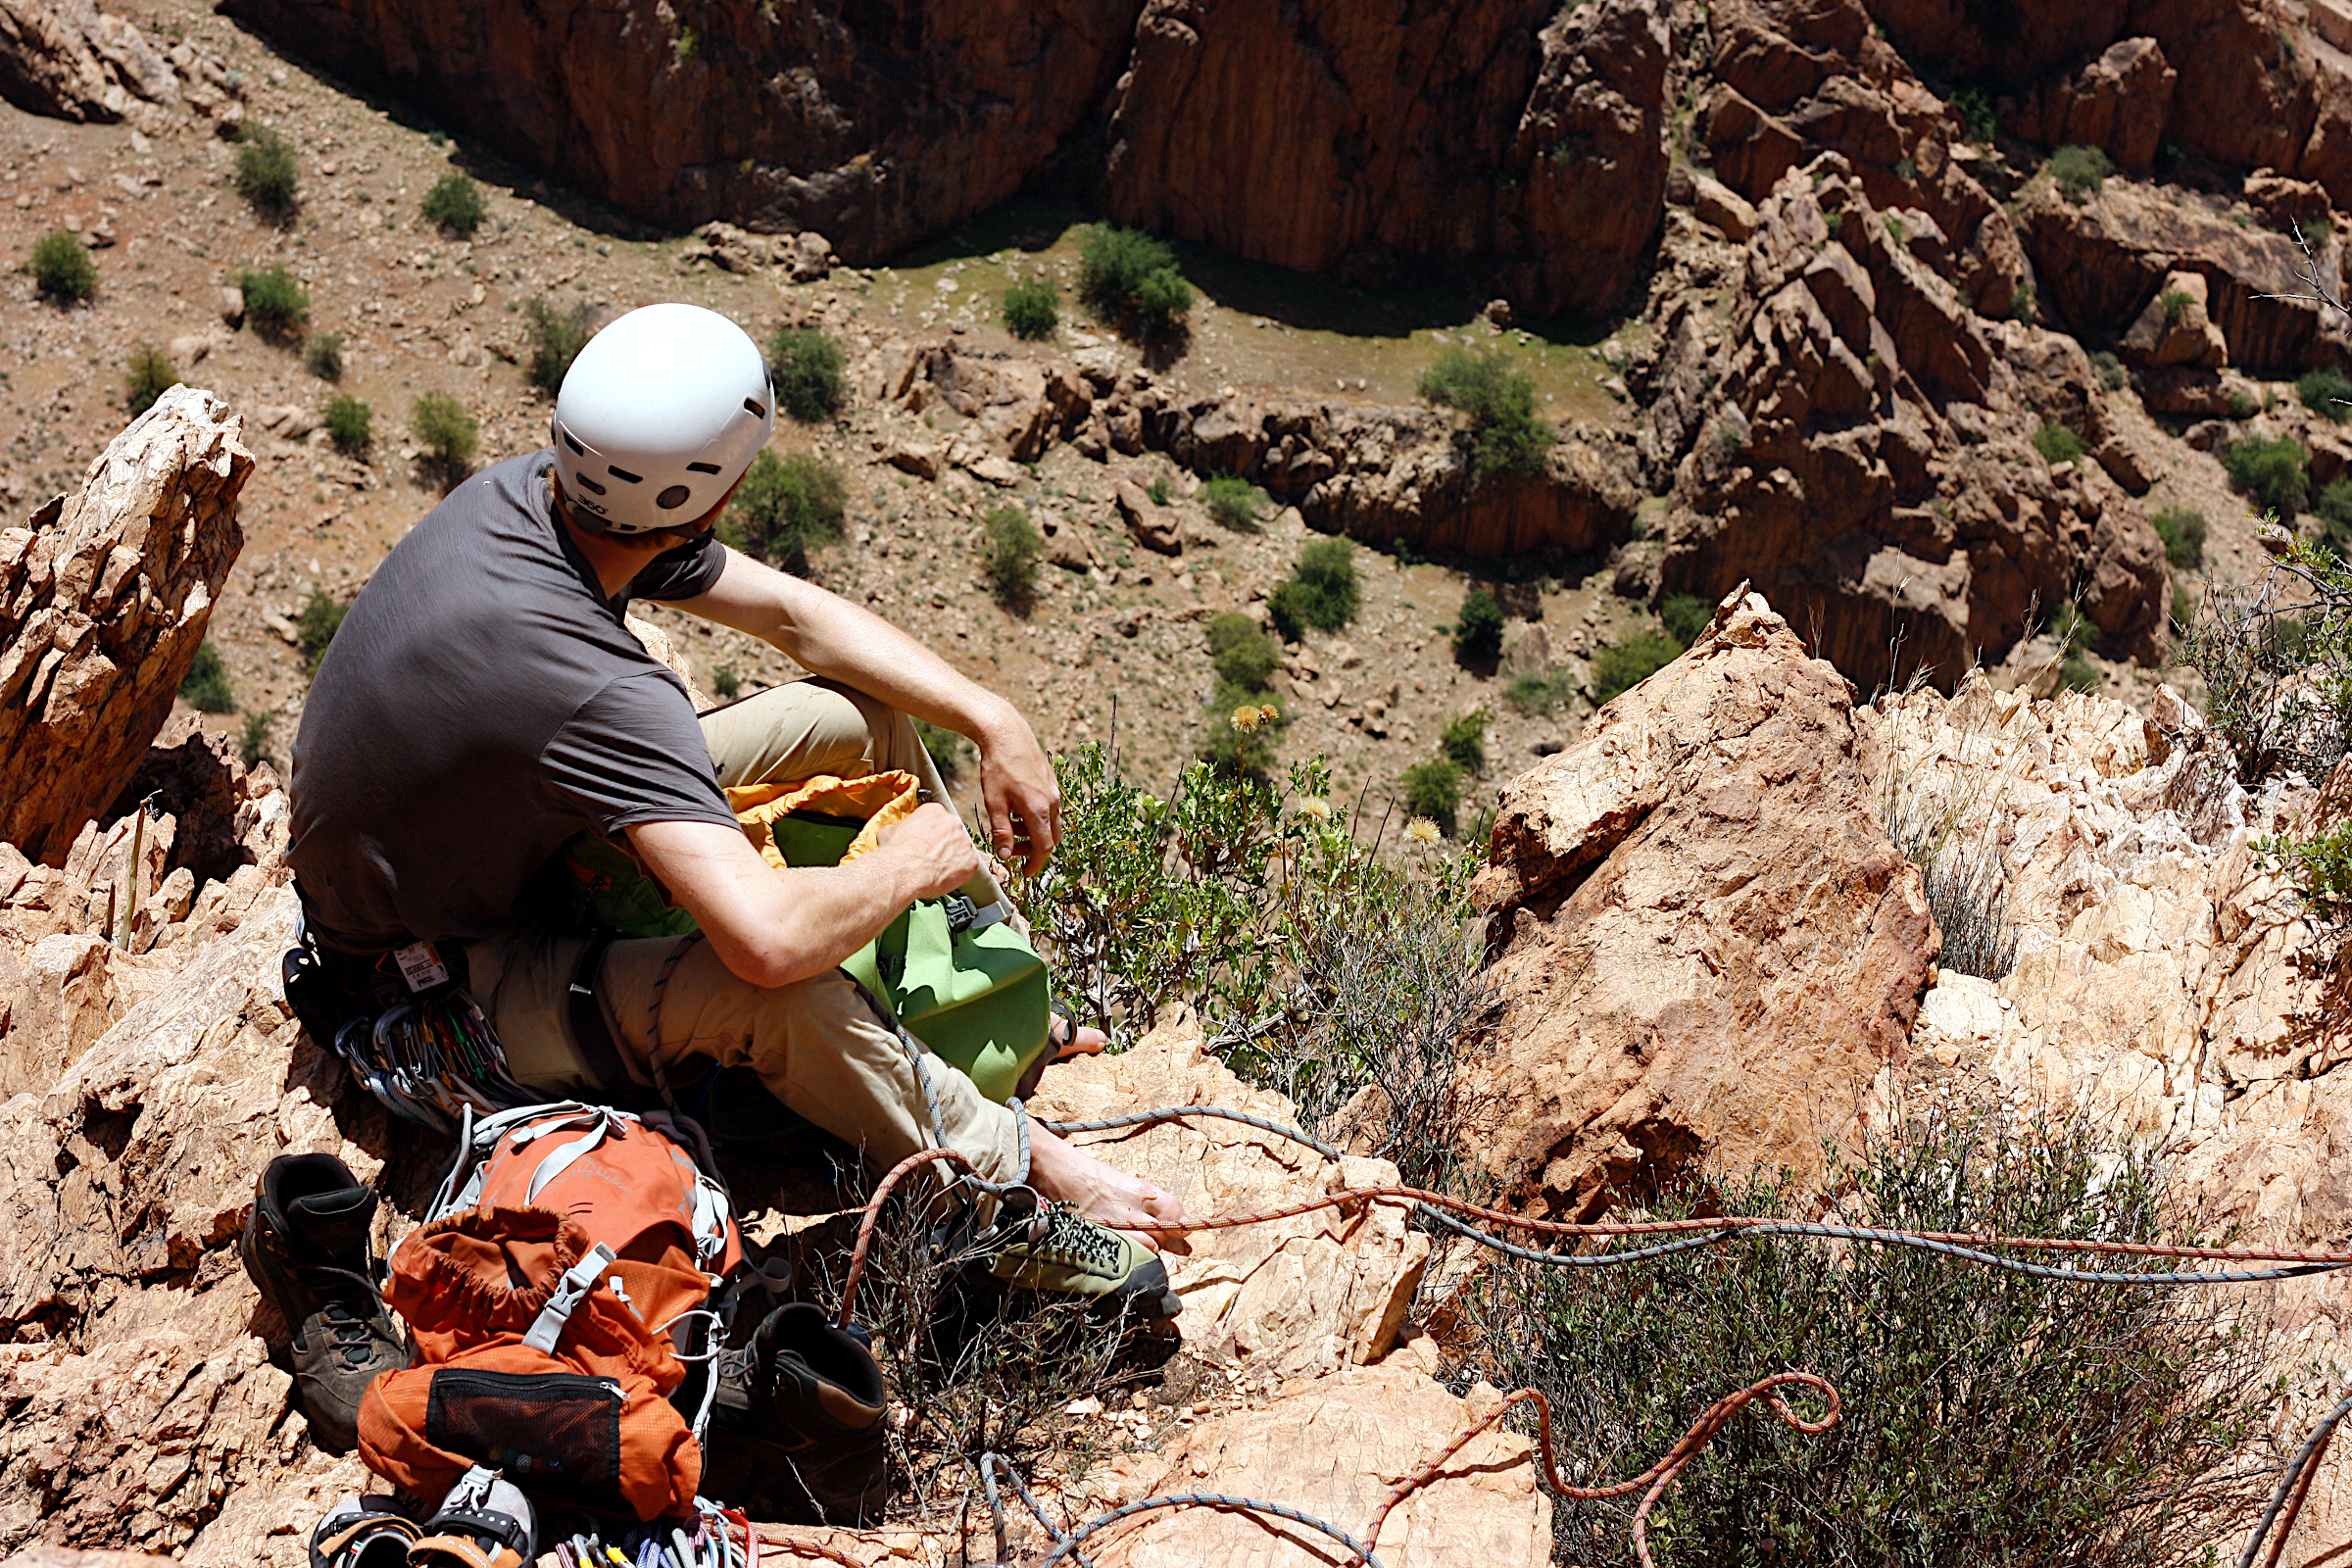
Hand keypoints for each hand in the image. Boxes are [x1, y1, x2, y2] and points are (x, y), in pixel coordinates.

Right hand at [873, 802, 981, 899]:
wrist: (904, 869)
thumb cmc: (895, 851)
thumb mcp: (889, 831)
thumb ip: (899, 828)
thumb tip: (895, 832)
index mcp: (934, 811)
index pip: (937, 819)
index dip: (930, 833)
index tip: (925, 843)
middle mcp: (953, 822)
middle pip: (952, 834)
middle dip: (944, 845)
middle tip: (931, 857)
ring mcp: (965, 842)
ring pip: (961, 851)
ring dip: (952, 859)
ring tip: (936, 870)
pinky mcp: (971, 861)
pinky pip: (967, 868)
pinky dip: (959, 874)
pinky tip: (944, 878)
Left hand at [976, 714, 1061, 875]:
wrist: (1006, 732)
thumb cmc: (998, 766)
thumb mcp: (995, 802)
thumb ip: (1001, 831)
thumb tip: (1004, 856)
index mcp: (1039, 810)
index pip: (1044, 848)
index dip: (1035, 864)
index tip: (1024, 872)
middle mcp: (1052, 802)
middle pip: (1051, 838)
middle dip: (1033, 849)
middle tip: (1011, 848)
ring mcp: (1054, 790)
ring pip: (1051, 823)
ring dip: (1033, 832)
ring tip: (1009, 825)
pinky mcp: (1051, 782)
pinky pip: (1049, 808)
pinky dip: (1036, 817)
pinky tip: (1016, 808)